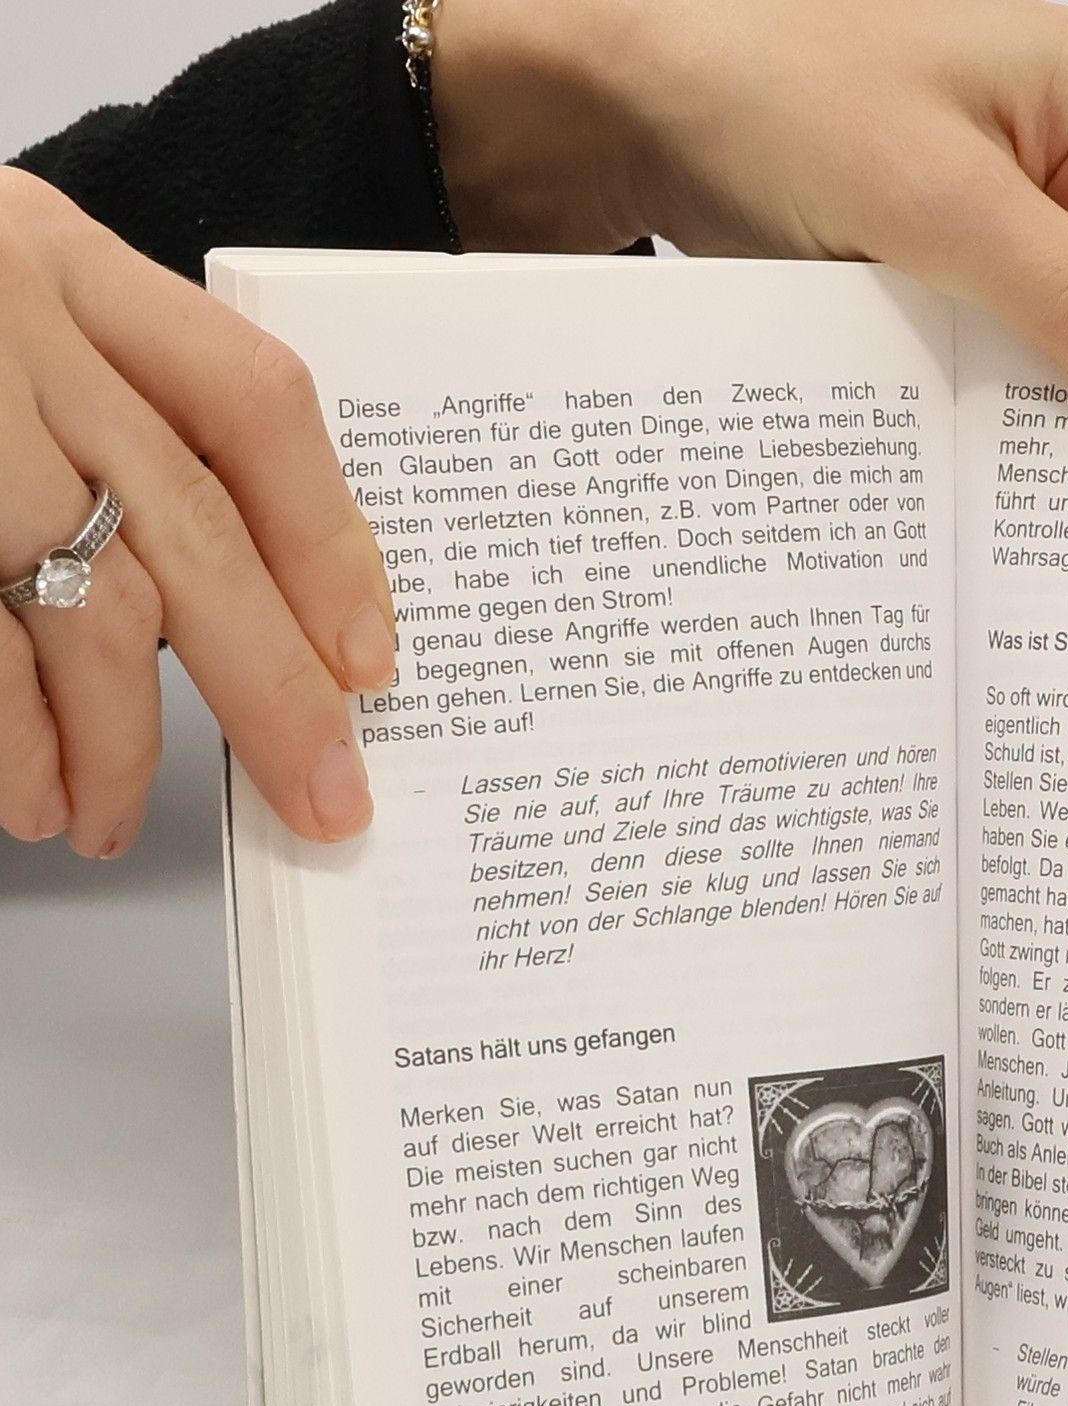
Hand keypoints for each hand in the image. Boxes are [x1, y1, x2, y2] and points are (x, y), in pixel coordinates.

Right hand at [0, 168, 390, 855]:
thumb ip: (96, 407)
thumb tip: (223, 601)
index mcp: (57, 259)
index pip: (251, 402)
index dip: (329, 543)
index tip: (366, 657)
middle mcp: (7, 321)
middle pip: (196, 531)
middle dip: (276, 690)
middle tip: (323, 795)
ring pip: (92, 605)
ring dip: (119, 744)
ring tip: (105, 820)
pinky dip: (17, 741)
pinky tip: (29, 793)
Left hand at [435, 0, 1067, 439]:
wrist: (640, 93)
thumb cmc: (771, 86)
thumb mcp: (938, 205)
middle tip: (1051, 517)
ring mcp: (1054, 209)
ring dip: (1039, 423)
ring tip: (986, 473)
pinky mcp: (993, 257)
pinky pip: (1027, 358)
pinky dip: (993, 407)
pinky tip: (958, 443)